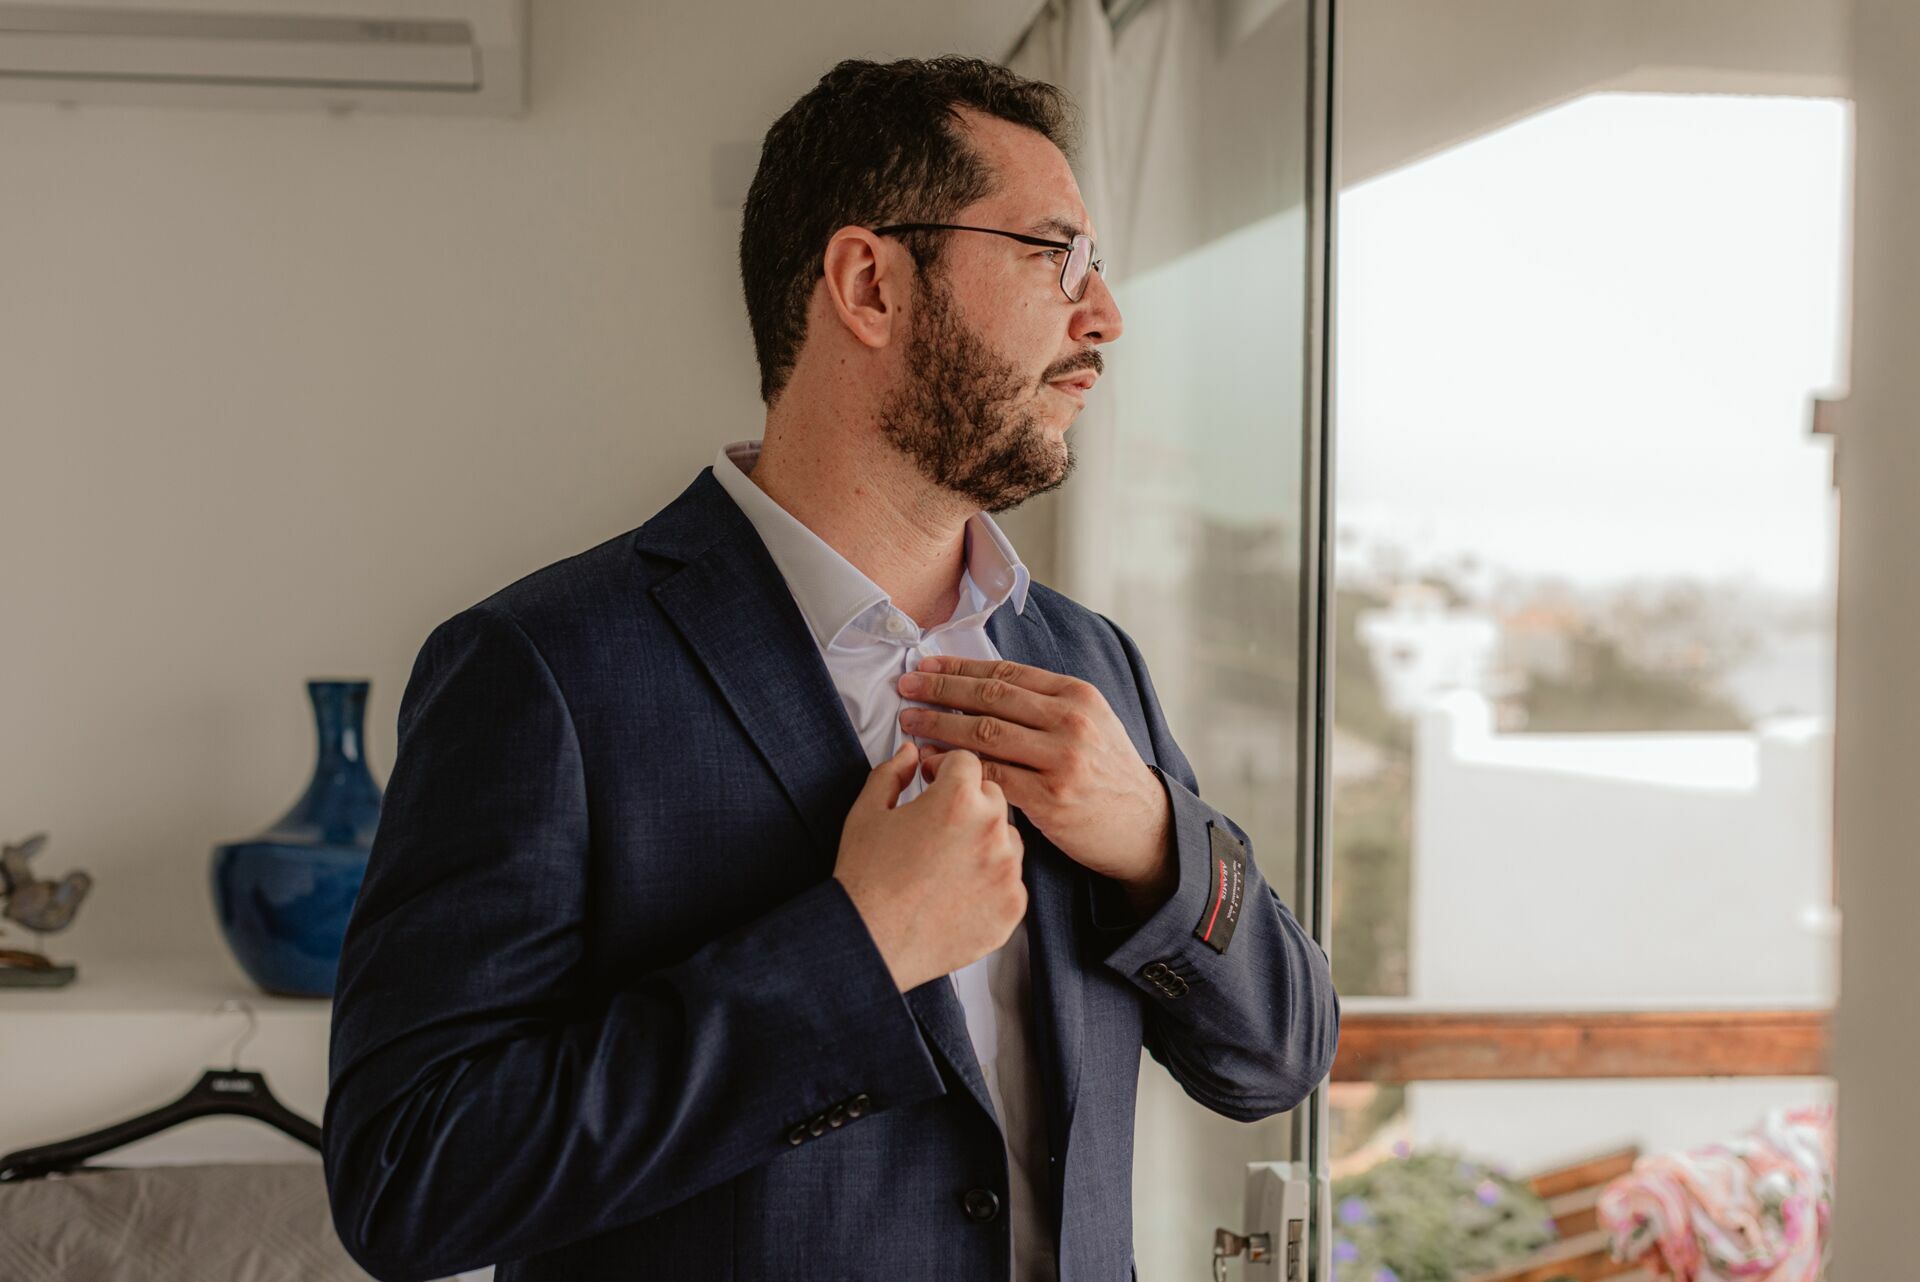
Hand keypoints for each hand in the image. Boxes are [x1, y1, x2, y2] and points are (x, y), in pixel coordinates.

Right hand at [832, 743, 1027, 991]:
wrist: (870, 940)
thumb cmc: (865, 878)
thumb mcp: (868, 811)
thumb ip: (892, 772)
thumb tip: (909, 754)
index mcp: (957, 799)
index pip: (968, 762)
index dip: (945, 768)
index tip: (934, 781)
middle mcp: (990, 830)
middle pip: (992, 796)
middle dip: (967, 802)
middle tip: (938, 825)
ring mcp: (1006, 871)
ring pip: (1008, 838)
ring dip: (986, 841)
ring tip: (948, 863)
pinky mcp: (1013, 906)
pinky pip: (1012, 881)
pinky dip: (992, 882)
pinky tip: (959, 891)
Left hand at [897, 656, 1173, 906]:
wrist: (1143, 826)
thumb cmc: (1106, 774)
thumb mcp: (1089, 723)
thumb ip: (1045, 704)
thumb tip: (981, 686)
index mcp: (1077, 695)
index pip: (1006, 673)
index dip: (959, 667)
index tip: (926, 666)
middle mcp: (1070, 721)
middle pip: (989, 697)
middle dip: (940, 690)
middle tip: (905, 688)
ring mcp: (1061, 759)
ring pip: (984, 734)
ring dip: (939, 726)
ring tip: (909, 723)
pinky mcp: (1050, 798)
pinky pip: (989, 777)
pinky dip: (953, 769)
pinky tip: (929, 765)